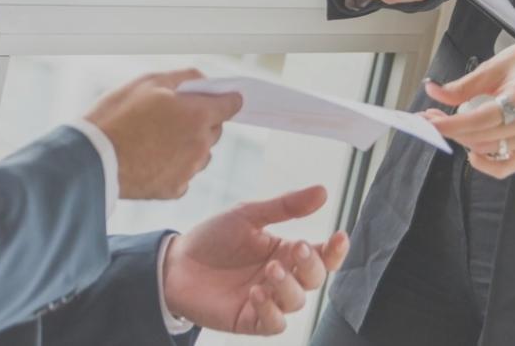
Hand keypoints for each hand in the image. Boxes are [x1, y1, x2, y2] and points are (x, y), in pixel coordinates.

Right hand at [83, 70, 241, 199]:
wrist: (92, 160)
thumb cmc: (116, 118)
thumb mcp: (147, 82)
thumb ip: (184, 78)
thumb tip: (202, 82)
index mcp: (197, 115)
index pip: (231, 104)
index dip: (227, 98)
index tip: (224, 98)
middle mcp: (200, 145)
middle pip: (215, 129)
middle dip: (202, 120)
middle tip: (172, 115)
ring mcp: (189, 170)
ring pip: (201, 153)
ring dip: (189, 144)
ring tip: (157, 138)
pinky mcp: (174, 189)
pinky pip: (185, 174)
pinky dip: (175, 166)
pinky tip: (151, 158)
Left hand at [163, 185, 349, 335]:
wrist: (175, 263)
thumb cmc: (213, 238)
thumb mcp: (248, 214)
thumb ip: (286, 206)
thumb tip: (323, 191)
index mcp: (285, 251)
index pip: (320, 255)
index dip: (334, 250)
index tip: (339, 236)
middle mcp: (281, 277)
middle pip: (314, 279)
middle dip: (310, 265)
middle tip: (294, 246)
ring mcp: (267, 300)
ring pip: (297, 302)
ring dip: (288, 286)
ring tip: (270, 270)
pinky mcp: (249, 320)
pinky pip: (274, 324)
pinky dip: (271, 310)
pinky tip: (256, 292)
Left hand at [422, 40, 514, 178]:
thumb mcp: (494, 66)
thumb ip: (464, 85)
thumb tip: (434, 91)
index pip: (483, 118)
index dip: (453, 124)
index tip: (429, 123)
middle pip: (482, 136)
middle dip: (451, 129)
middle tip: (431, 117)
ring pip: (487, 150)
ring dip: (462, 140)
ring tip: (448, 123)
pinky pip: (505, 167)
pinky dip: (484, 162)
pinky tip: (471, 150)